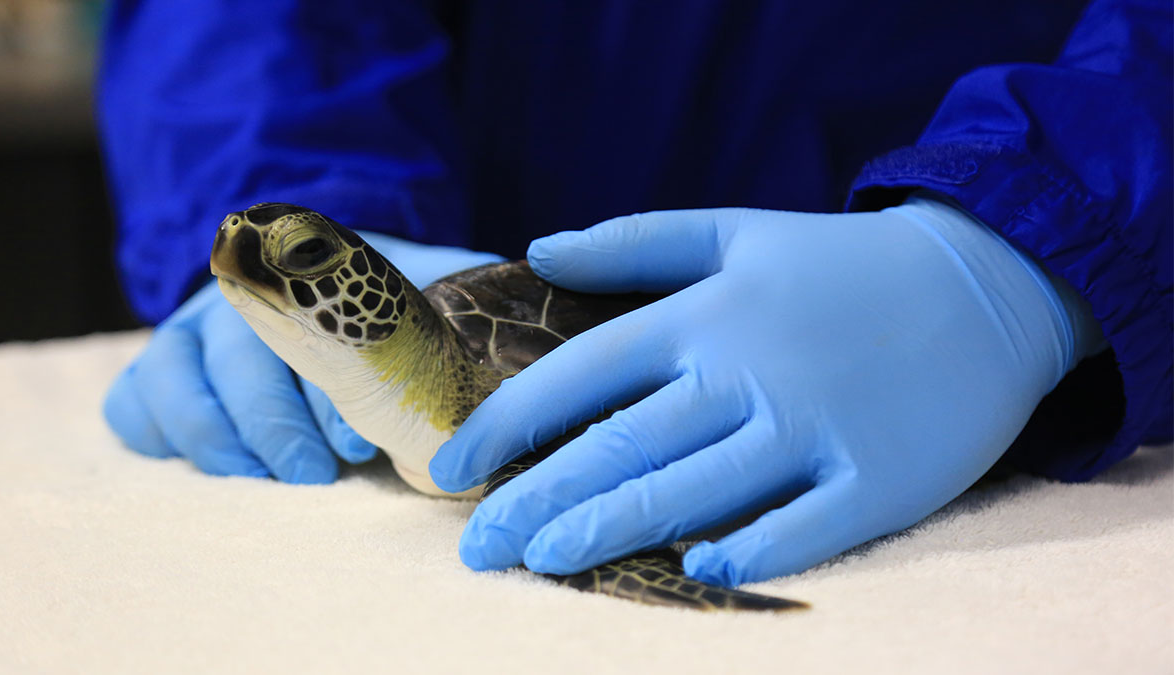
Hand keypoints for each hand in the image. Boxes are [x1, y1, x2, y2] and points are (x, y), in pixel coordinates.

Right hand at [104, 233, 502, 480]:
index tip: (360, 441)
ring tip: (270, 479)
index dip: (321, 389)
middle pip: (235, 357)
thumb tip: (529, 286)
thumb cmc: (386, 306)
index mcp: (304, 273)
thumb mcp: (429, 286)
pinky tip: (216, 466)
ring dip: (219, 438)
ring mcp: (192, 333)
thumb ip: (465, 286)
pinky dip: (162, 435)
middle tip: (316, 472)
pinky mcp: (161, 372)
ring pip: (174, 380)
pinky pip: (134, 402)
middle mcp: (240, 297)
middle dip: (275, 424)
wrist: (320, 281)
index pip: (295, 321)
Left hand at [429, 197, 1102, 583]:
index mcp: (705, 316)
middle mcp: (748, 373)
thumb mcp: (736, 229)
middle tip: (477, 550)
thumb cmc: (842, 265)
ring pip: (695, 490)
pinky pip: (803, 527)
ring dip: (614, 529)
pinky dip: (751, 550)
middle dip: (539, 500)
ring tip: (544, 562)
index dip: (506, 424)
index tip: (449, 469)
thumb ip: (634, 242)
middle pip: (622, 446)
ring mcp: (815, 429)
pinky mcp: (878, 478)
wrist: (987, 286)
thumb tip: (538, 249)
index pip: (580, 375)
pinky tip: (696, 573)